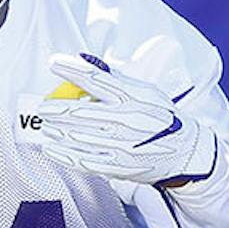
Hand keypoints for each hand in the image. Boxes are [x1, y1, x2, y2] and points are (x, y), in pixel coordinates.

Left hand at [34, 52, 217, 187]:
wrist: (185, 152)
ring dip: (56, 130)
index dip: (71, 69)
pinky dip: (64, 154)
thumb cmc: (162, 118)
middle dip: (56, 108)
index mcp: (134, 97)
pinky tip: (51, 148)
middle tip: (42, 106)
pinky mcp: (119, 166)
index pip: (96, 79)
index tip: (54, 63)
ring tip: (45, 125)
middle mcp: (127, 120)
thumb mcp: (146, 91)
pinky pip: (85, 160)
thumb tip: (86, 61)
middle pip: (81, 111)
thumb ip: (115, 78)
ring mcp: (122, 145)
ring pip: (79, 136)